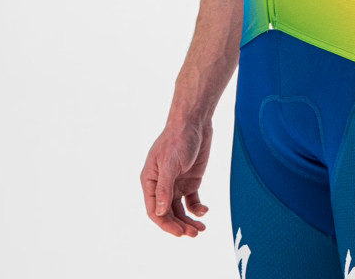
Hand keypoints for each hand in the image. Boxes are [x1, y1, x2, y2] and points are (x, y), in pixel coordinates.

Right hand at [140, 119, 212, 236]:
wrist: (194, 122)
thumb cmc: (178, 139)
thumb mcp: (170, 163)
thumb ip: (164, 188)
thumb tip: (160, 213)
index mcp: (150, 181)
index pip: (154, 210)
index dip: (165, 224)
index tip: (179, 232)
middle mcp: (162, 185)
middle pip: (167, 213)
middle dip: (179, 225)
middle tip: (193, 233)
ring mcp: (176, 183)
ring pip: (179, 210)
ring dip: (189, 220)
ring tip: (200, 229)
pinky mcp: (190, 180)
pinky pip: (191, 200)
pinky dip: (197, 208)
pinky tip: (204, 211)